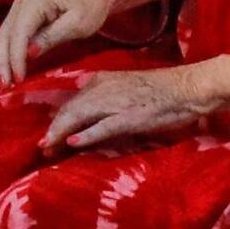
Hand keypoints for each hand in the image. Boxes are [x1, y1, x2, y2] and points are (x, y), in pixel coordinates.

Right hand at [0, 0, 114, 88]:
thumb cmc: (90, 8)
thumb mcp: (77, 24)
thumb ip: (53, 37)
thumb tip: (30, 53)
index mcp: (34, 3)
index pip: (19, 34)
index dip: (16, 58)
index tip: (18, 80)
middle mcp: (20, 4)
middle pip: (4, 36)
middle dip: (2, 63)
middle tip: (3, 87)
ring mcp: (18, 10)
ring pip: (1, 38)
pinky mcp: (19, 17)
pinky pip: (5, 38)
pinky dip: (0, 55)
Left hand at [42, 63, 219, 150]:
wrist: (187, 88)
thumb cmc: (160, 89)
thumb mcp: (125, 82)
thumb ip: (102, 88)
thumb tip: (80, 91)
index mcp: (101, 81)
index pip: (71, 101)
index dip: (57, 119)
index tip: (47, 135)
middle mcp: (103, 89)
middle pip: (70, 109)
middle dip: (53, 129)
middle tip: (41, 147)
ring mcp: (116, 103)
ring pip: (80, 116)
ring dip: (61, 133)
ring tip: (49, 147)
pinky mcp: (130, 117)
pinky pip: (104, 126)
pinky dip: (87, 134)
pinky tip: (73, 142)